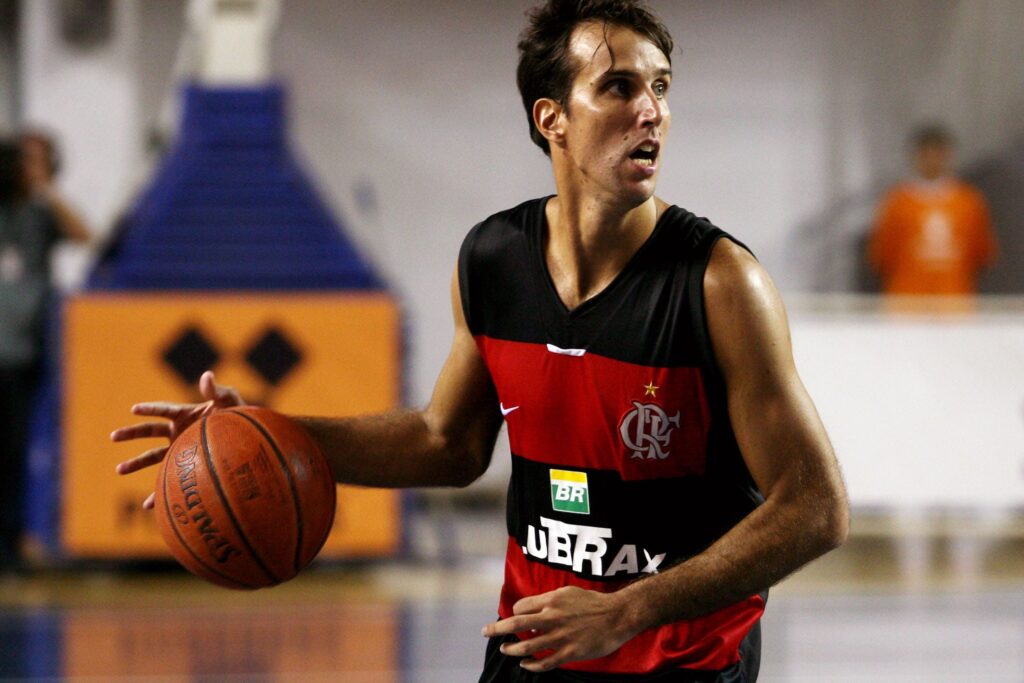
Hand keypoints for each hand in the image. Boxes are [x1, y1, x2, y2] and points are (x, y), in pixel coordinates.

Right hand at [111, 370, 242, 508]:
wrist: (247, 439)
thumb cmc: (239, 416)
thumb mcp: (229, 401)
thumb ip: (217, 390)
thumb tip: (206, 375)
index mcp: (185, 414)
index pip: (164, 410)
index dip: (150, 409)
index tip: (135, 409)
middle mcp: (178, 431)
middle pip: (150, 432)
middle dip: (131, 433)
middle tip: (113, 436)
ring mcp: (179, 449)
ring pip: (152, 456)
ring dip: (136, 462)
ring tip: (118, 470)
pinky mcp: (184, 466)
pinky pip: (167, 481)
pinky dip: (157, 493)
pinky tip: (147, 506)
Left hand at [481, 586, 636, 672]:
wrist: (617, 616)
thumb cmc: (594, 602)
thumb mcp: (569, 592)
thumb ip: (549, 600)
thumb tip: (532, 609)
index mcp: (551, 600)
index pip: (520, 608)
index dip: (514, 613)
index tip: (514, 618)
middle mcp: (552, 618)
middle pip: (515, 625)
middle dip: (497, 629)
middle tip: (485, 631)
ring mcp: (560, 637)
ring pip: (527, 647)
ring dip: (512, 649)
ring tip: (505, 650)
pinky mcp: (569, 653)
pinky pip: (545, 662)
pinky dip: (532, 665)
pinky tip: (526, 664)